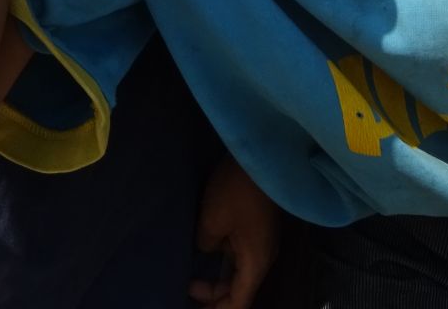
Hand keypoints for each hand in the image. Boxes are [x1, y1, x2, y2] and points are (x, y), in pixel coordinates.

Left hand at [189, 156, 278, 308]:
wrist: (261, 155)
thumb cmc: (237, 191)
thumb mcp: (212, 221)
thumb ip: (205, 245)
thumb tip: (205, 250)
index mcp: (255, 263)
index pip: (239, 302)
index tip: (192, 306)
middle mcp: (261, 257)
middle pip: (239, 289)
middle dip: (213, 296)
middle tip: (185, 290)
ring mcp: (259, 241)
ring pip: (237, 271)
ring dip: (216, 277)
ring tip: (190, 275)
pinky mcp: (255, 227)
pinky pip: (237, 253)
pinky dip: (220, 260)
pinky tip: (202, 252)